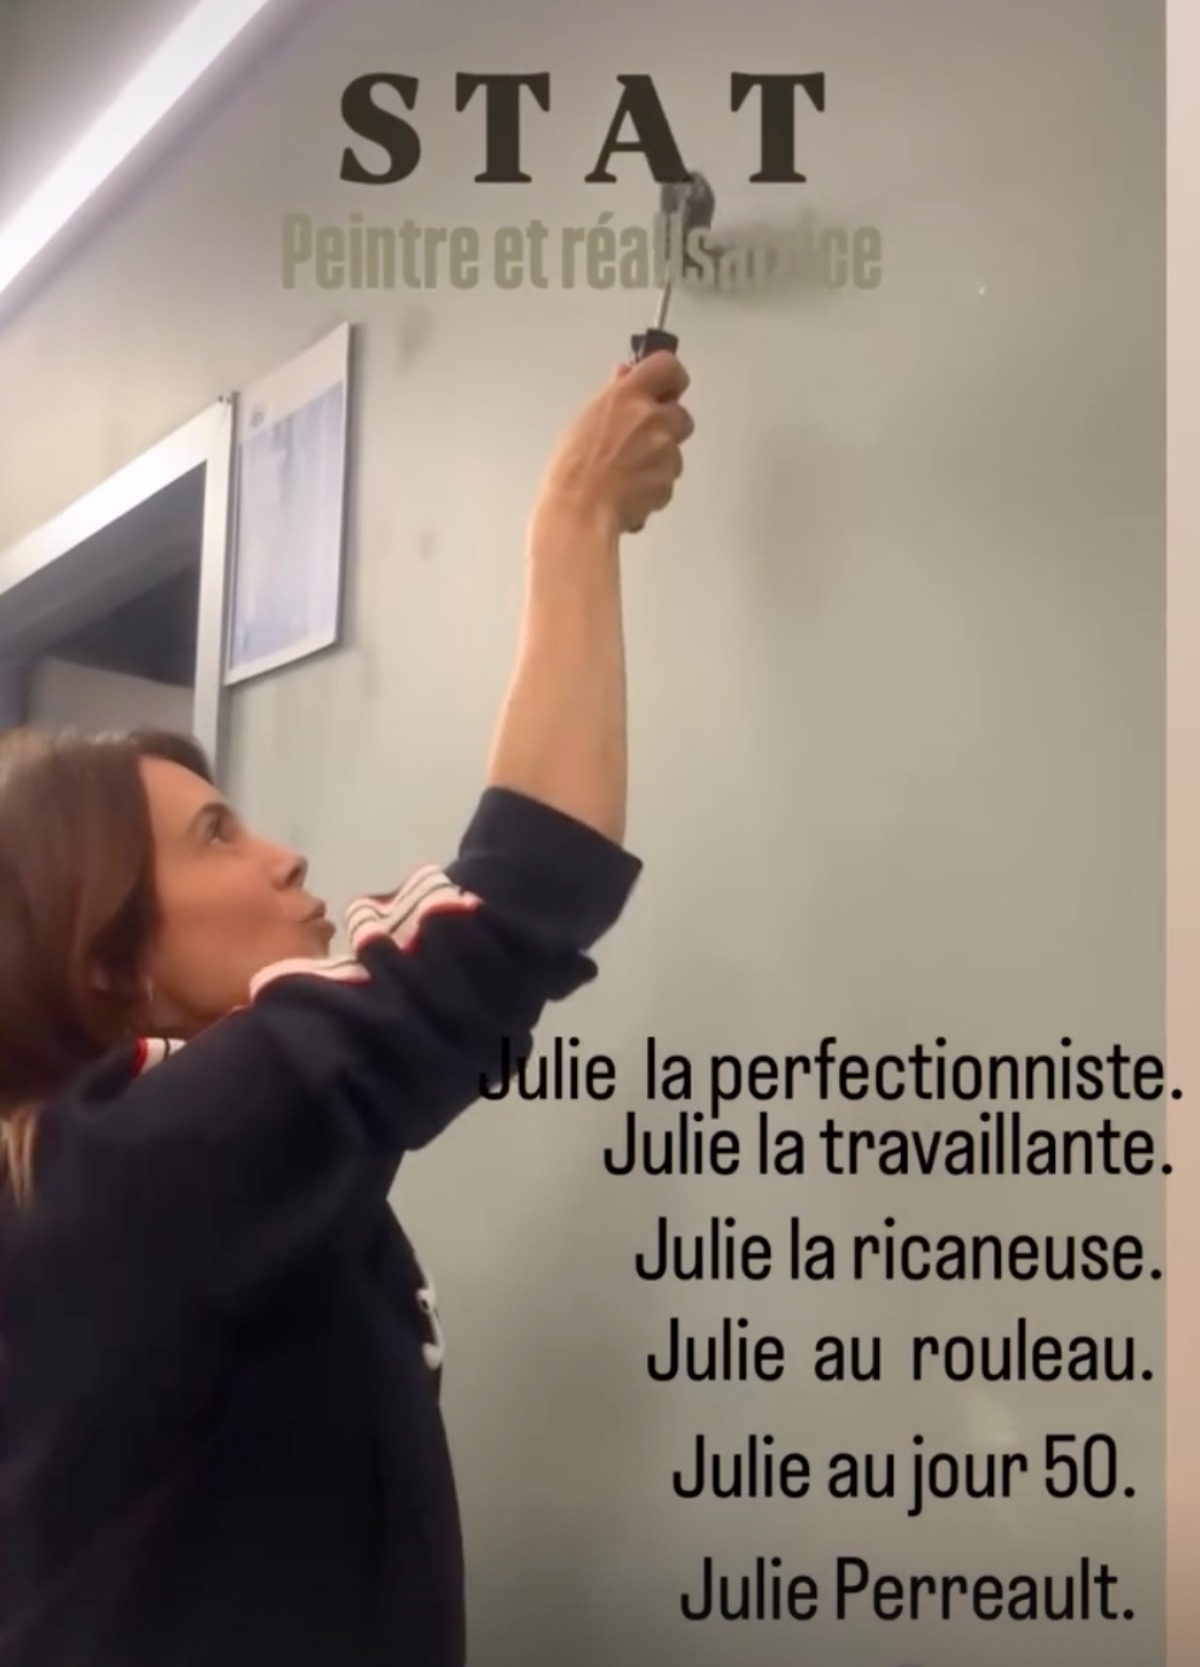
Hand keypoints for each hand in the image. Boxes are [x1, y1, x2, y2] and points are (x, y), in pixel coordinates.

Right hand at [535, 352, 693, 534]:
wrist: (579, 511)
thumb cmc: (572, 467)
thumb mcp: (586, 420)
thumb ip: (615, 397)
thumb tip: (626, 376)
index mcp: (629, 395)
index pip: (668, 367)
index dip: (671, 378)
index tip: (664, 390)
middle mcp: (653, 418)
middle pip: (681, 414)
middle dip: (667, 427)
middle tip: (641, 441)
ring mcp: (665, 451)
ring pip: (675, 450)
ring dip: (660, 459)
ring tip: (629, 474)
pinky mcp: (669, 481)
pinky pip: (668, 479)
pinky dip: (654, 485)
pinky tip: (631, 493)